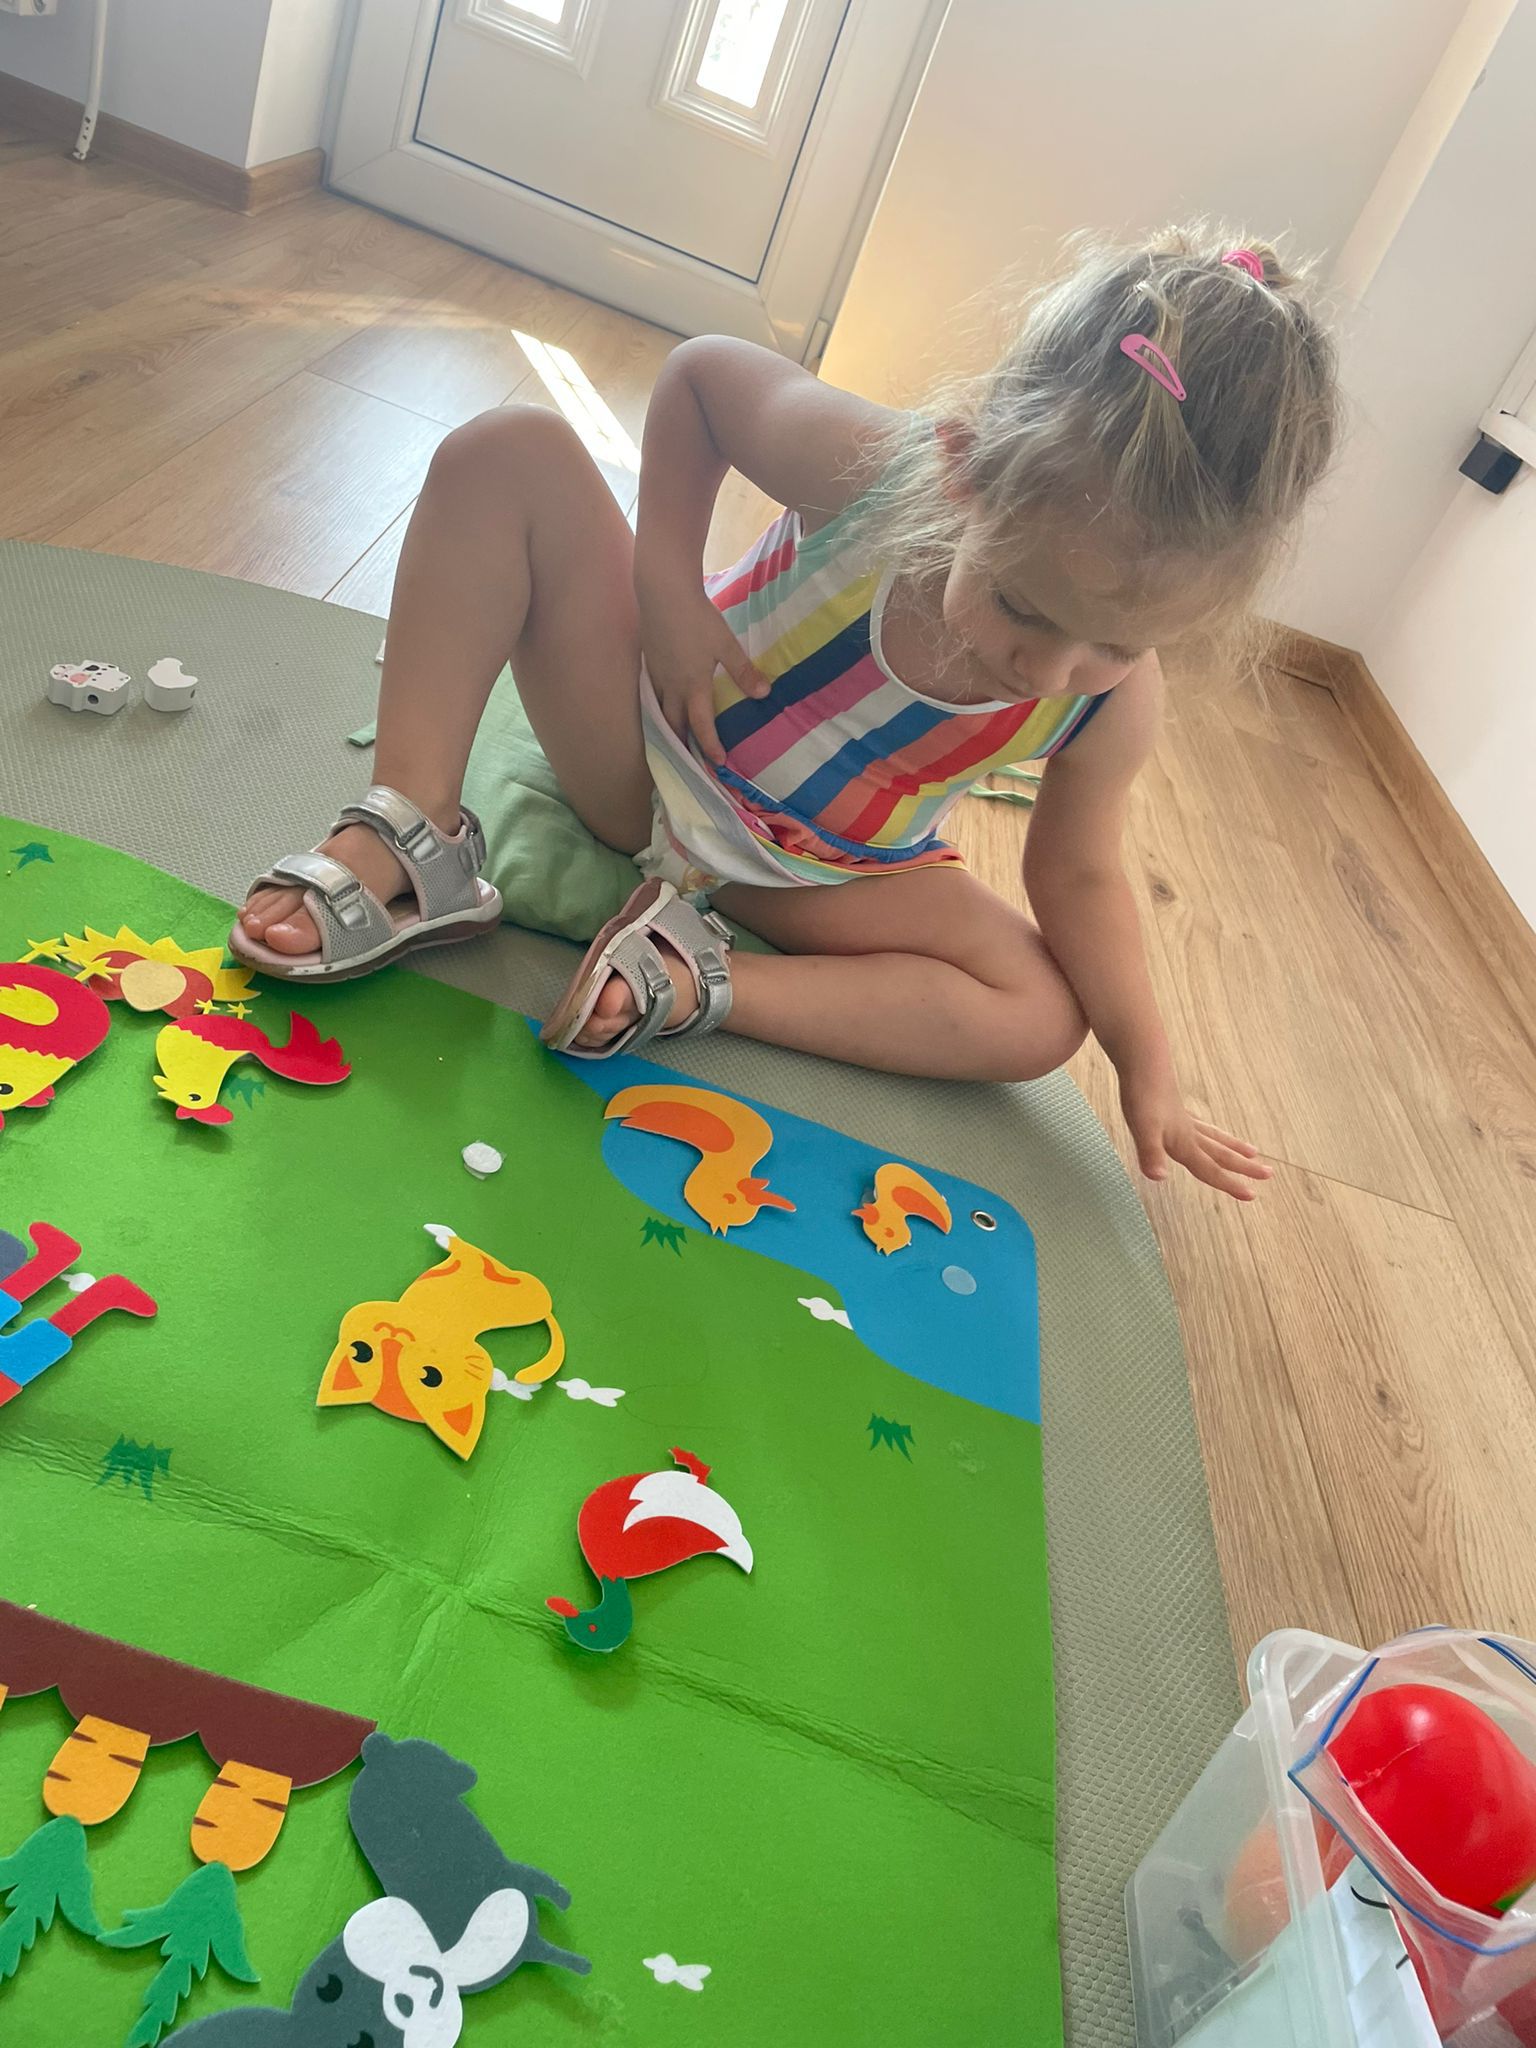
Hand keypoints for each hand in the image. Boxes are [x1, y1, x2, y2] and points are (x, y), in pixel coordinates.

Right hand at [638, 582, 767, 765]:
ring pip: (660, 711)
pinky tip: (664, 703)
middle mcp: (671, 687)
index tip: (719, 762)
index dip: (710, 746)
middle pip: (674, 725)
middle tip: (692, 760)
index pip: (701, 725)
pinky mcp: (649, 662)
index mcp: (693, 686)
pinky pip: (653, 694)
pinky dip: (660, 706)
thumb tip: (763, 694)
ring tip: (676, 738)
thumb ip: (743, 671)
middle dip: (683, 744)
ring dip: (669, 728)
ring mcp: (656, 675)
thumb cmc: (697, 618)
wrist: (663, 592)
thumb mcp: (725, 645)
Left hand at [1117, 1063, 1271, 1200]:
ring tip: (1253, 1152)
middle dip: (1244, 1167)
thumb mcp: (1143, 1129)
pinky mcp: (1177, 1108)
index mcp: (1184, 1143)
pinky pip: (1201, 1125)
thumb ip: (1151, 1154)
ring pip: (1215, 1138)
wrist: (1143, 1061)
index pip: (1210, 1169)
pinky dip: (1211, 1132)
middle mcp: (1189, 1133)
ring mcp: (1184, 1120)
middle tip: (1269, 1174)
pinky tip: (1206, 1131)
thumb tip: (1158, 1178)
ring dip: (1234, 1148)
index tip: (1252, 1195)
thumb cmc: (1142, 1097)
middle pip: (1221, 1154)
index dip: (1229, 1184)